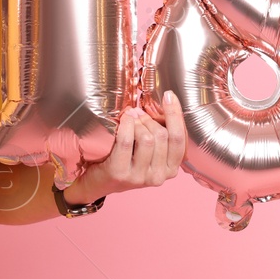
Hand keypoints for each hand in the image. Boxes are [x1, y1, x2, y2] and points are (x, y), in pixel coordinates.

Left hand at [62, 91, 187, 203]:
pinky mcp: (121, 173)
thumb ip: (161, 136)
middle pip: (162, 136)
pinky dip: (126, 126)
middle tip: (138, 114)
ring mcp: (140, 177)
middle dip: (149, 119)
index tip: (169, 95)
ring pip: (147, 138)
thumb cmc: (128, 161)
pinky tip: (124, 120)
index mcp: (171, 169)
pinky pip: (127, 142)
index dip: (175, 114)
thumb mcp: (151, 153)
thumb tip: (165, 104)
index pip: (179, 139)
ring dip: (137, 123)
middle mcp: (159, 176)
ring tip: (130, 120)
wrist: (100, 182)